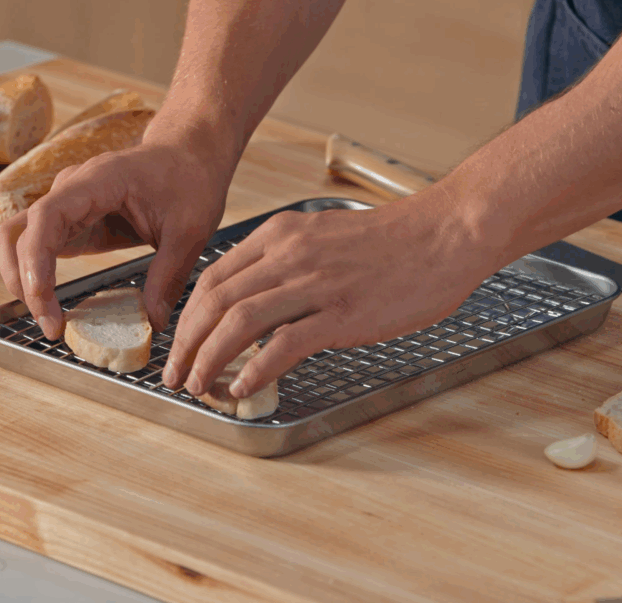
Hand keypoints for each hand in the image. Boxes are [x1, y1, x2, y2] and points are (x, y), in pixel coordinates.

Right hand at [0, 119, 237, 338]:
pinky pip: (39, 249)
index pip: (47, 216)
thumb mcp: (189, 230)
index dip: (36, 259)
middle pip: (18, 232)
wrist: (188, 155)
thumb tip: (153, 323)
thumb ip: (168, 275)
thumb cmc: (190, 181)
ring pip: (19, 241)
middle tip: (51, 326)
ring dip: (23, 280)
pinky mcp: (73, 223)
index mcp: (98, 180)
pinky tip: (56, 307)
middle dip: (24, 281)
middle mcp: (71, 189)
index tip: (43, 300)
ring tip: (49, 321)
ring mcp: (67, 206)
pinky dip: (38, 277)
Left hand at [161, 190, 492, 398]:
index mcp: (280, 236)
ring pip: (239, 322)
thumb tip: (256, 302)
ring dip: (210, 360)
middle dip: (187, 344)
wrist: (446, 234)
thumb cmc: (394, 242)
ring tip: (199, 387)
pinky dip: (255, 369)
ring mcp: (316, 283)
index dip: (187, 316)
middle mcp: (289, 254)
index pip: (213, 277)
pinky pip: (285, 344)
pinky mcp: (343, 312)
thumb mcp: (324, 238)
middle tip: (176, 375)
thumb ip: (287, 263)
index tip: (180, 344)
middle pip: (215, 301)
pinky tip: (242, 387)